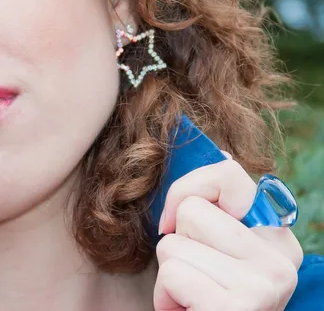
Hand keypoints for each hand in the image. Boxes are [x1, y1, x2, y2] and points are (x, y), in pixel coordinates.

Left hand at [153, 154, 303, 310]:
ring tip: (194, 296)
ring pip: (173, 244)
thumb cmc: (207, 295)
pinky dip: (166, 298)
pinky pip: (171, 276)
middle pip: (190, 212)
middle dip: (177, 243)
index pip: (227, 173)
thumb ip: (218, 206)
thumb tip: (220, 151)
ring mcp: (264, 283)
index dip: (186, 190)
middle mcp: (281, 256)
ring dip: (169, 274)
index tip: (176, 220)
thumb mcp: (218, 249)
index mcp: (276, 235)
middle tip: (197, 275)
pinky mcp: (239, 308)